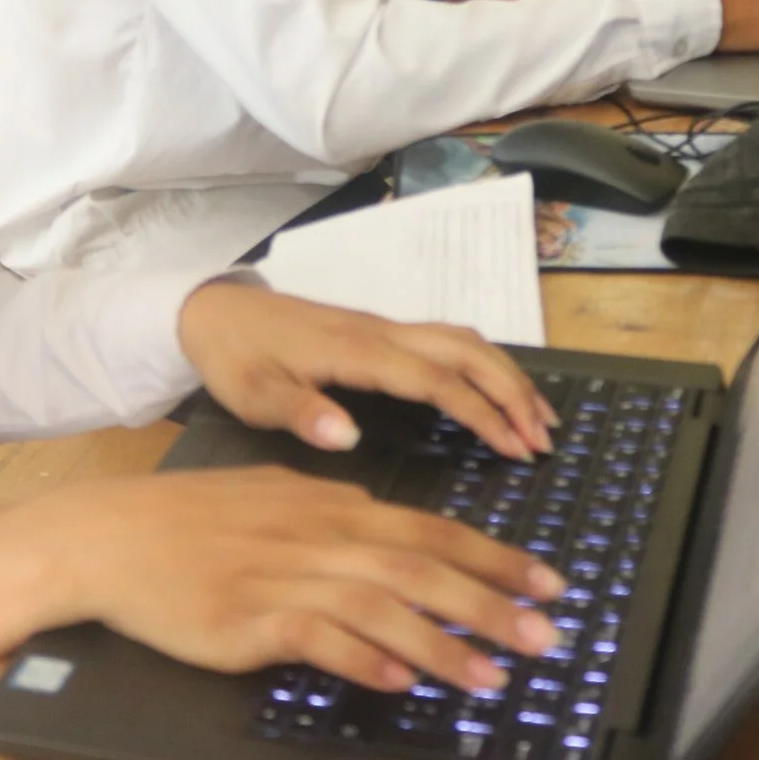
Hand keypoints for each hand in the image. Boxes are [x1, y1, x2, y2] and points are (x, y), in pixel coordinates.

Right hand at [0, 466, 566, 693]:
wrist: (109, 534)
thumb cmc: (190, 520)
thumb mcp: (275, 498)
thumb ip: (335, 517)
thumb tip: (385, 530)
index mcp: (333, 506)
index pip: (433, 528)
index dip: (496, 558)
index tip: (549, 584)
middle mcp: (320, 535)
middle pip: (423, 566)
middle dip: (492, 602)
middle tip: (547, 637)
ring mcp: (284, 576)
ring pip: (382, 604)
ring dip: (442, 643)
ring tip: (492, 676)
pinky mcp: (247, 618)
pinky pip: (317, 637)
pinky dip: (361, 657)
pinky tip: (398, 680)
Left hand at [178, 280, 555, 460]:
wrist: (212, 310)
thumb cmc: (235, 358)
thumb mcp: (254, 395)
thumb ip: (301, 413)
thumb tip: (349, 437)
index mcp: (358, 351)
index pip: (437, 381)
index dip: (482, 413)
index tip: (516, 449)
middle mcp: (382, 332)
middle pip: (468, 351)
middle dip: (513, 391)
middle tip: (545, 439)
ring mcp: (385, 327)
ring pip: (464, 341)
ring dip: (506, 375)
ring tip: (538, 418)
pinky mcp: (380, 332)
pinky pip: (447, 342)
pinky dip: (483, 366)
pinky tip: (494, 393)